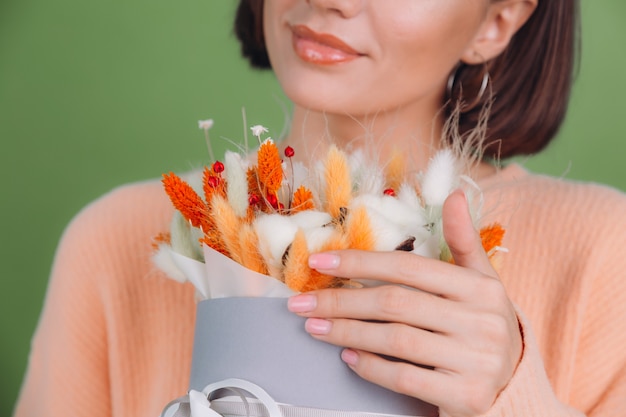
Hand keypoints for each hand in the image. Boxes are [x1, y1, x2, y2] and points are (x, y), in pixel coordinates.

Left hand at [287, 190, 522, 416]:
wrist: (513, 388)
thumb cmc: (482, 326)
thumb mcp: (481, 282)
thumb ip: (464, 241)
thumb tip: (452, 195)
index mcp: (481, 288)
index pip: (409, 268)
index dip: (360, 262)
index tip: (320, 262)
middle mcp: (483, 322)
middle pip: (395, 303)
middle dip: (341, 300)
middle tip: (301, 302)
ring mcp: (477, 362)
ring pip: (396, 340)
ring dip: (347, 332)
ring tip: (314, 326)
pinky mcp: (466, 397)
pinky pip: (406, 378)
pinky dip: (372, 367)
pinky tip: (348, 357)